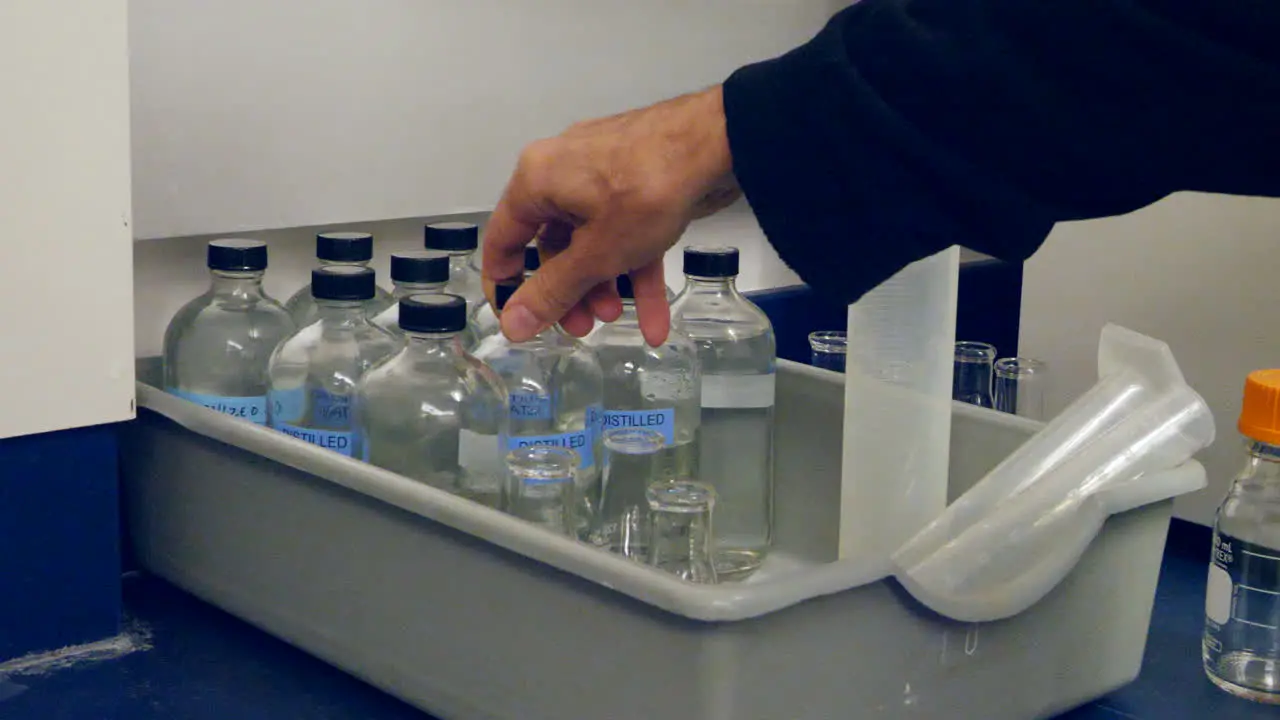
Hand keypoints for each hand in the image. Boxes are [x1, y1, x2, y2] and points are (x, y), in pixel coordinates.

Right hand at [481, 85, 739, 345]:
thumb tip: (511, 327)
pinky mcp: (638, 183)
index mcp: (536, 181)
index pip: (502, 241)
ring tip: (618, 320)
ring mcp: (603, 176)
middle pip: (553, 247)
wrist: (721, 142)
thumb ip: (552, 292)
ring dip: (604, 286)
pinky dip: (638, 273)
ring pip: (593, 243)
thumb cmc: (645, 194)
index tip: (519, 323)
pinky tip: (656, 321)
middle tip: (582, 328)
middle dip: (569, 293)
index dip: (506, 287)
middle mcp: (562, 173)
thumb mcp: (596, 254)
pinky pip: (626, 234)